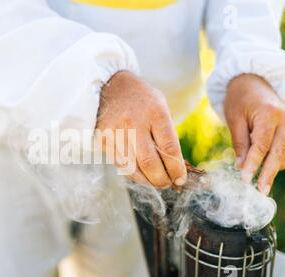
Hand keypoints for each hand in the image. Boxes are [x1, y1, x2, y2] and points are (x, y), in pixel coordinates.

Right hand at [96, 71, 186, 187]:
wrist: (110, 86)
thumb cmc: (141, 99)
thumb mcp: (160, 106)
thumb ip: (167, 132)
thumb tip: (175, 164)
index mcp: (155, 112)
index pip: (169, 148)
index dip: (176, 169)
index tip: (180, 179)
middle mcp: (135, 123)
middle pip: (150, 162)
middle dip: (162, 179)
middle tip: (168, 183)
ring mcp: (117, 132)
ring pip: (133, 169)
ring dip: (147, 181)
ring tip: (155, 181)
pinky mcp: (104, 140)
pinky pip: (120, 166)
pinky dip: (133, 174)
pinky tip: (141, 175)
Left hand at [224, 74, 284, 194]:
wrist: (252, 80)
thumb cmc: (239, 99)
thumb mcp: (234, 119)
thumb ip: (240, 143)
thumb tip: (240, 167)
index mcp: (269, 114)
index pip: (261, 146)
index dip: (253, 165)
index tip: (245, 181)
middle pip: (279, 152)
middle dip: (269, 173)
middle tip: (260, 190)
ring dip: (278, 167)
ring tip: (262, 179)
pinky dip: (283, 159)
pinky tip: (268, 166)